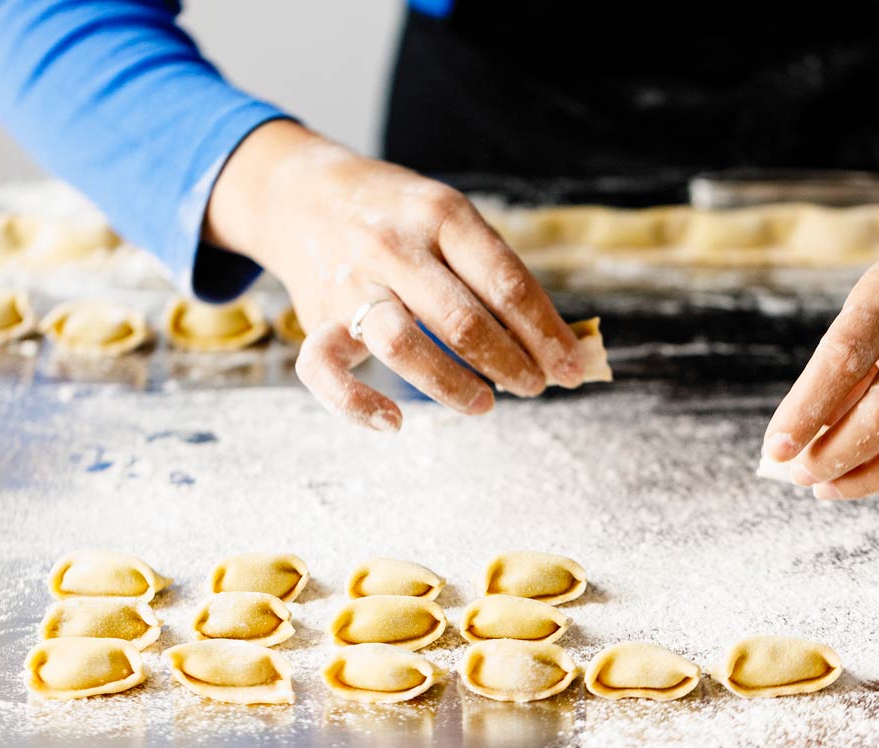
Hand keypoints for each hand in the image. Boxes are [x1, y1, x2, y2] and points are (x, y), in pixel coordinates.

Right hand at [205, 121, 584, 430]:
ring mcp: (352, 282)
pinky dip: (358, 405)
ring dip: (453, 386)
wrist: (305, 193)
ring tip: (486, 402)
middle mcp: (395, 246)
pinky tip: (396, 422)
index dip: (547, 334)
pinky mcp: (318, 316)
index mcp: (443, 216)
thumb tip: (557, 345)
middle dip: (511, 365)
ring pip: (403, 345)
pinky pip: (325, 371)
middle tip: (535, 387)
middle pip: (463, 321)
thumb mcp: (451, 219)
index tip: (573, 368)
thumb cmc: (401, 218)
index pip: (507, 284)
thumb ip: (495, 275)